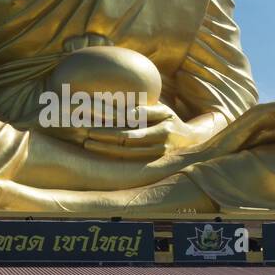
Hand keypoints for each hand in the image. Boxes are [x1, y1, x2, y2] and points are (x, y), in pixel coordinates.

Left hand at [82, 103, 204, 159]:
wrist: (188, 142)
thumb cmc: (171, 120)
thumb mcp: (163, 111)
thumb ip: (145, 111)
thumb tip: (125, 113)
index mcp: (163, 129)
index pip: (134, 125)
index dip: (114, 123)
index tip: (96, 118)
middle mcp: (160, 144)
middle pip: (126, 140)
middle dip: (105, 137)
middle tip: (85, 132)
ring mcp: (155, 156)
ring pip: (125, 153)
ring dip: (105, 148)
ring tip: (87, 142)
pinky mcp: (150, 163)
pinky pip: (127, 159)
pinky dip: (111, 155)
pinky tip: (98, 150)